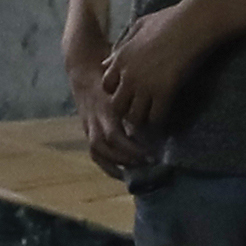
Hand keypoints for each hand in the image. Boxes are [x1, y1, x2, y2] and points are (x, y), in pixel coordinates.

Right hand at [65, 40, 157, 175]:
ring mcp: (88, 128)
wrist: (83, 72)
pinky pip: (96, 154)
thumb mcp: (124, 83)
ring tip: (138, 171)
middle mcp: (94, 121)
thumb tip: (161, 106)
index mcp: (104, 109)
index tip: (151, 154)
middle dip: (127, 158)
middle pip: (106, 148)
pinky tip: (124, 173)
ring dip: (117, 165)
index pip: (115, 136)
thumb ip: (138, 96)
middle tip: (149, 163)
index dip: (132, 149)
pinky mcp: (88, 132)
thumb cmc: (112, 77)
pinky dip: (109, 166)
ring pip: (98, 152)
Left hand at [95, 0, 218, 144]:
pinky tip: (166, 115)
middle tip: (139, 111)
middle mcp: (129, 74)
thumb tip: (109, 59)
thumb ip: (123, 44)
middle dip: (126, 110)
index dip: (116, 92)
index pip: (106, 86)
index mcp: (121, 58)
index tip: (128, 93)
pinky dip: (160, 120)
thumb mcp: (138, 27)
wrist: (192, 23)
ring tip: (151, 117)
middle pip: (117, 106)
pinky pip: (156, 117)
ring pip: (135, 116)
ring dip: (143, 119)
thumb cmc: (169, 20)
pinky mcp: (164, 91)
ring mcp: (146, 85)